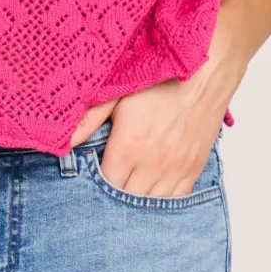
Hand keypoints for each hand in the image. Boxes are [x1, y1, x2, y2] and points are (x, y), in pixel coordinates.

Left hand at [84, 71, 233, 197]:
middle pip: (127, 198)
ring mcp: (176, 168)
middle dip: (115, 195)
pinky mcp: (194, 167)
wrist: (207, 69)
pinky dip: (164, 198)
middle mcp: (153, 163)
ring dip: (139, 198)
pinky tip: (154, 189)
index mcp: (130, 145)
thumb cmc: (162, 76)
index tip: (93, 176)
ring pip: (152, 202)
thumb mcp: (119, 91)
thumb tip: (63, 141)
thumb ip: (90, 119)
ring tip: (130, 187)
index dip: (96, 184)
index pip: (106, 184)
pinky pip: (177, 198)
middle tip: (109, 184)